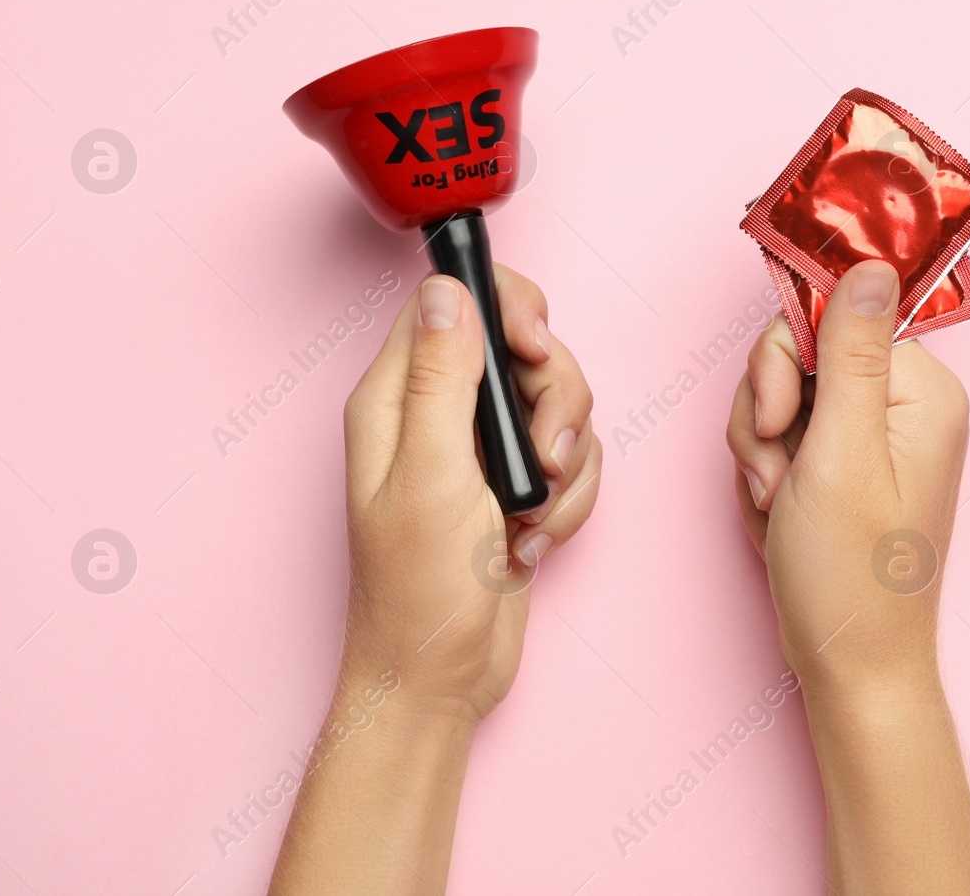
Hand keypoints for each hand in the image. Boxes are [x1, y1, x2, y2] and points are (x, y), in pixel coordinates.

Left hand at [340, 264, 600, 720]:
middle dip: (554, 403)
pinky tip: (533, 540)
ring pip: (558, 403)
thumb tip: (448, 289)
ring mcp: (478, 449)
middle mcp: (436, 412)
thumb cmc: (416, 595)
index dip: (509, 312)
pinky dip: (569, 499)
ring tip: (532, 513)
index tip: (534, 353)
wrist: (440, 680)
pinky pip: (572, 456)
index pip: (454, 300)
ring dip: (565, 463)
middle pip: (524, 349)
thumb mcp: (431, 477)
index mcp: (396, 398)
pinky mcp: (514, 484)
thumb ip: (440, 379)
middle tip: (542, 459)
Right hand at [725, 261, 969, 894]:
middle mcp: (905, 406)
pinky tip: (778, 516)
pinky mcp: (845, 466)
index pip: (828, 320)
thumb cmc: (851, 575)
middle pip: (799, 355)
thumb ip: (850, 351)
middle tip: (775, 476)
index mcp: (922, 391)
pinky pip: (783, 438)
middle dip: (766, 417)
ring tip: (777, 505)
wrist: (849, 666)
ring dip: (759, 452)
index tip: (777, 424)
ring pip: (780, 397)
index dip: (783, 366)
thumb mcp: (840, 453)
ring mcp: (873, 437)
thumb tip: (869, 261)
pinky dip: (766, 475)